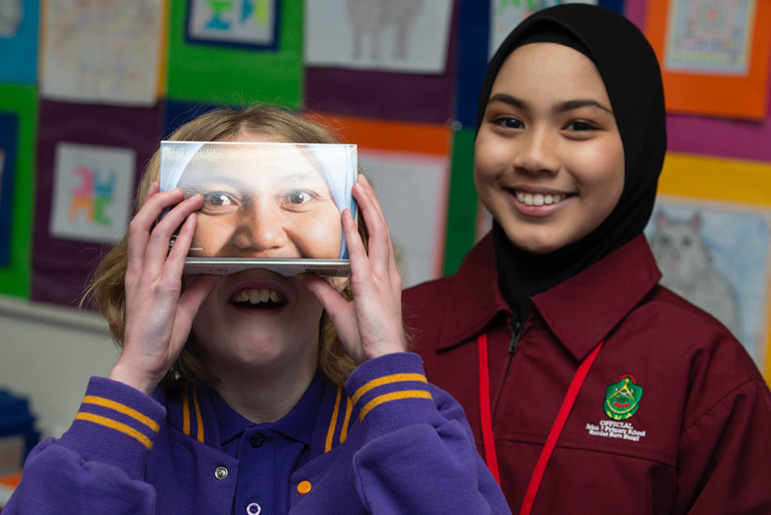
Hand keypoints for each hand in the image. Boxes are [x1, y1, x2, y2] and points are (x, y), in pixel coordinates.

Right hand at [109, 182, 218, 393]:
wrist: (144, 363)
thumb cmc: (158, 339)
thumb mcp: (182, 308)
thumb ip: (196, 288)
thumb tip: (213, 272)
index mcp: (139, 275)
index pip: (139, 233)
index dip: (148, 209)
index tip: (159, 190)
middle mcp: (139, 273)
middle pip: (141, 225)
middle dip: (157, 202)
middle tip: (175, 187)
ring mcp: (148, 281)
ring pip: (154, 234)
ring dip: (173, 212)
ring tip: (189, 197)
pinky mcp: (161, 292)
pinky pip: (172, 257)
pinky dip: (182, 237)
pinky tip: (192, 222)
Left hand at [302, 175, 406, 363]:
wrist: (381, 361)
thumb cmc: (368, 340)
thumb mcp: (339, 311)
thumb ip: (324, 292)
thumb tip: (307, 275)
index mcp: (381, 279)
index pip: (376, 240)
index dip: (369, 218)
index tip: (360, 199)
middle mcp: (385, 273)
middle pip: (380, 229)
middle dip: (370, 204)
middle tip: (360, 182)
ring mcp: (380, 278)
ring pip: (376, 234)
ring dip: (367, 208)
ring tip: (359, 186)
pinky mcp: (370, 287)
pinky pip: (361, 254)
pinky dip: (354, 233)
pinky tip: (347, 215)